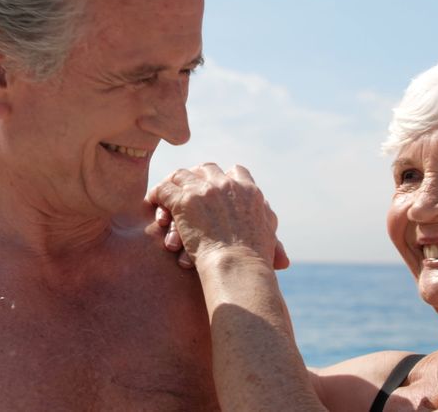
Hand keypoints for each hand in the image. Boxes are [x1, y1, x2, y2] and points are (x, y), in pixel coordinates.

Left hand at [147, 163, 289, 270]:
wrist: (238, 268)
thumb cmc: (254, 265)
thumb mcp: (270, 246)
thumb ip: (271, 244)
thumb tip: (284, 261)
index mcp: (250, 191)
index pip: (235, 171)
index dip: (221, 179)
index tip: (213, 190)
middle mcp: (228, 184)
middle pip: (206, 168)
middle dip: (194, 179)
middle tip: (185, 192)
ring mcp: (205, 190)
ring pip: (182, 175)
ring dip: (173, 188)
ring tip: (164, 200)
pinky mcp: (184, 200)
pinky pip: (165, 188)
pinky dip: (157, 194)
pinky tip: (153, 203)